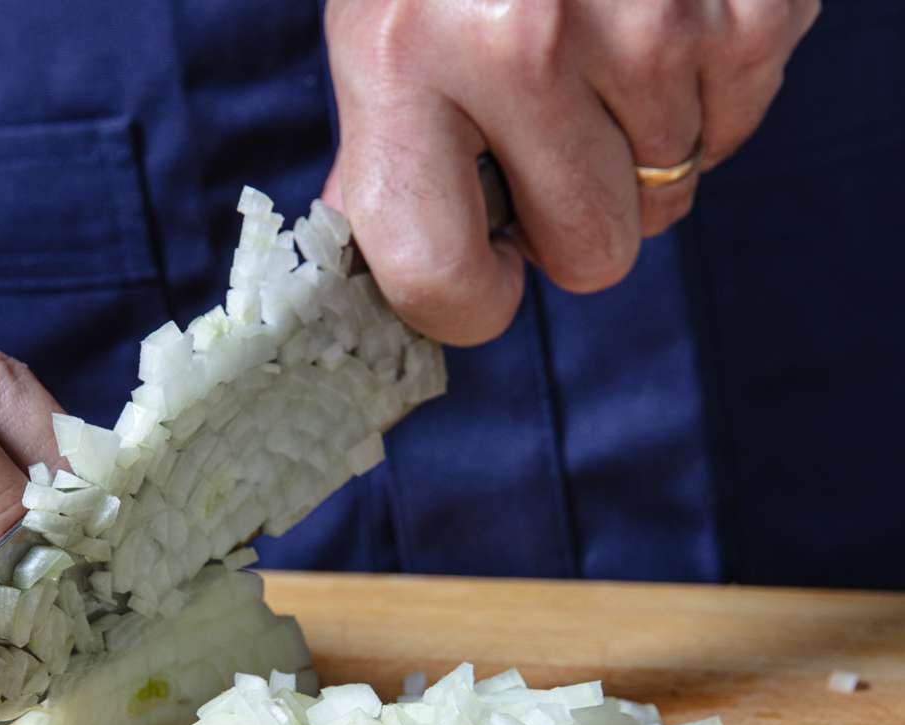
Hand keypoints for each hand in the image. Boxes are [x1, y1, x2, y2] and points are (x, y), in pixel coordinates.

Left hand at [324, 0, 820, 343]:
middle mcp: (520, 43)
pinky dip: (709, 87)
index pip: (439, 277)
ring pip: (675, 185)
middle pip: (592, 252)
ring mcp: (641, 15)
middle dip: (577, 222)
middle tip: (554, 148)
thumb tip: (397, 284)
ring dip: (643, 144)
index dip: (472, 301)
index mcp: (403, 62)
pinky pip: (742, 114)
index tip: (488, 267)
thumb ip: (384, 159)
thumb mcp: (376, 34)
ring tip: (601, 55)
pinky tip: (660, 21)